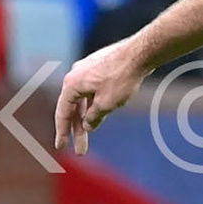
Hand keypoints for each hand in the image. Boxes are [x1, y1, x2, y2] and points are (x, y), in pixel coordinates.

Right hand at [55, 38, 151, 154]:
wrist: (140, 53)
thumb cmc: (122, 78)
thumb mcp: (106, 104)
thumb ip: (93, 117)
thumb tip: (87, 124)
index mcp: (71, 84)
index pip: (63, 112)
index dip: (62, 132)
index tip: (62, 146)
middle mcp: (76, 75)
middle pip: (74, 107)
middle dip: (78, 129)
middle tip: (81, 150)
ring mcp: (88, 69)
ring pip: (84, 98)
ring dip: (87, 116)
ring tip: (91, 133)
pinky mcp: (100, 67)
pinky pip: (92, 90)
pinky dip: (94, 103)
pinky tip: (100, 114)